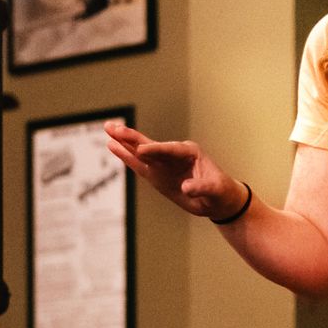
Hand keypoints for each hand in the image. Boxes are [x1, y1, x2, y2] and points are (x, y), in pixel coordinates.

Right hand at [104, 121, 247, 219]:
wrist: (217, 199)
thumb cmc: (220, 191)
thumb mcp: (215, 189)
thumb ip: (201, 187)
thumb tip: (186, 189)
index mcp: (190, 152)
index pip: (170, 149)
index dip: (156, 149)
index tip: (141, 151)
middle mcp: (173, 154)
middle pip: (151, 144)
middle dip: (133, 137)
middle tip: (114, 128)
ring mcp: (163, 163)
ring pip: (140, 151)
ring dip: (124, 142)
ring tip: (108, 129)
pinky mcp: (157, 174)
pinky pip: (138, 164)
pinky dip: (126, 156)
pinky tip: (113, 146)